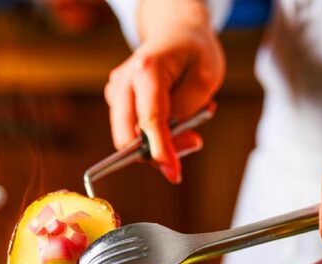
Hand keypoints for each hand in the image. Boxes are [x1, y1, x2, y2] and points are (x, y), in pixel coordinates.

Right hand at [104, 0, 224, 183]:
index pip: (150, 121)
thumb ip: (188, 113)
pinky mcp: (116, 99)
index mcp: (146, 70)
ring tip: (187, 126)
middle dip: (157, 151)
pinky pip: (130, 130)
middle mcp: (124, 80)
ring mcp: (116, 90)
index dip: (161, 151)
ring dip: (156, 142)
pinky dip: (151, 134)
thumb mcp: (205, 79)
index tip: (173, 173)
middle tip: (193, 142)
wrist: (176, 32)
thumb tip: (169, 145)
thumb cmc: (194, 52)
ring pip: (127, 137)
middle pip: (128, 136)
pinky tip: (171, 119)